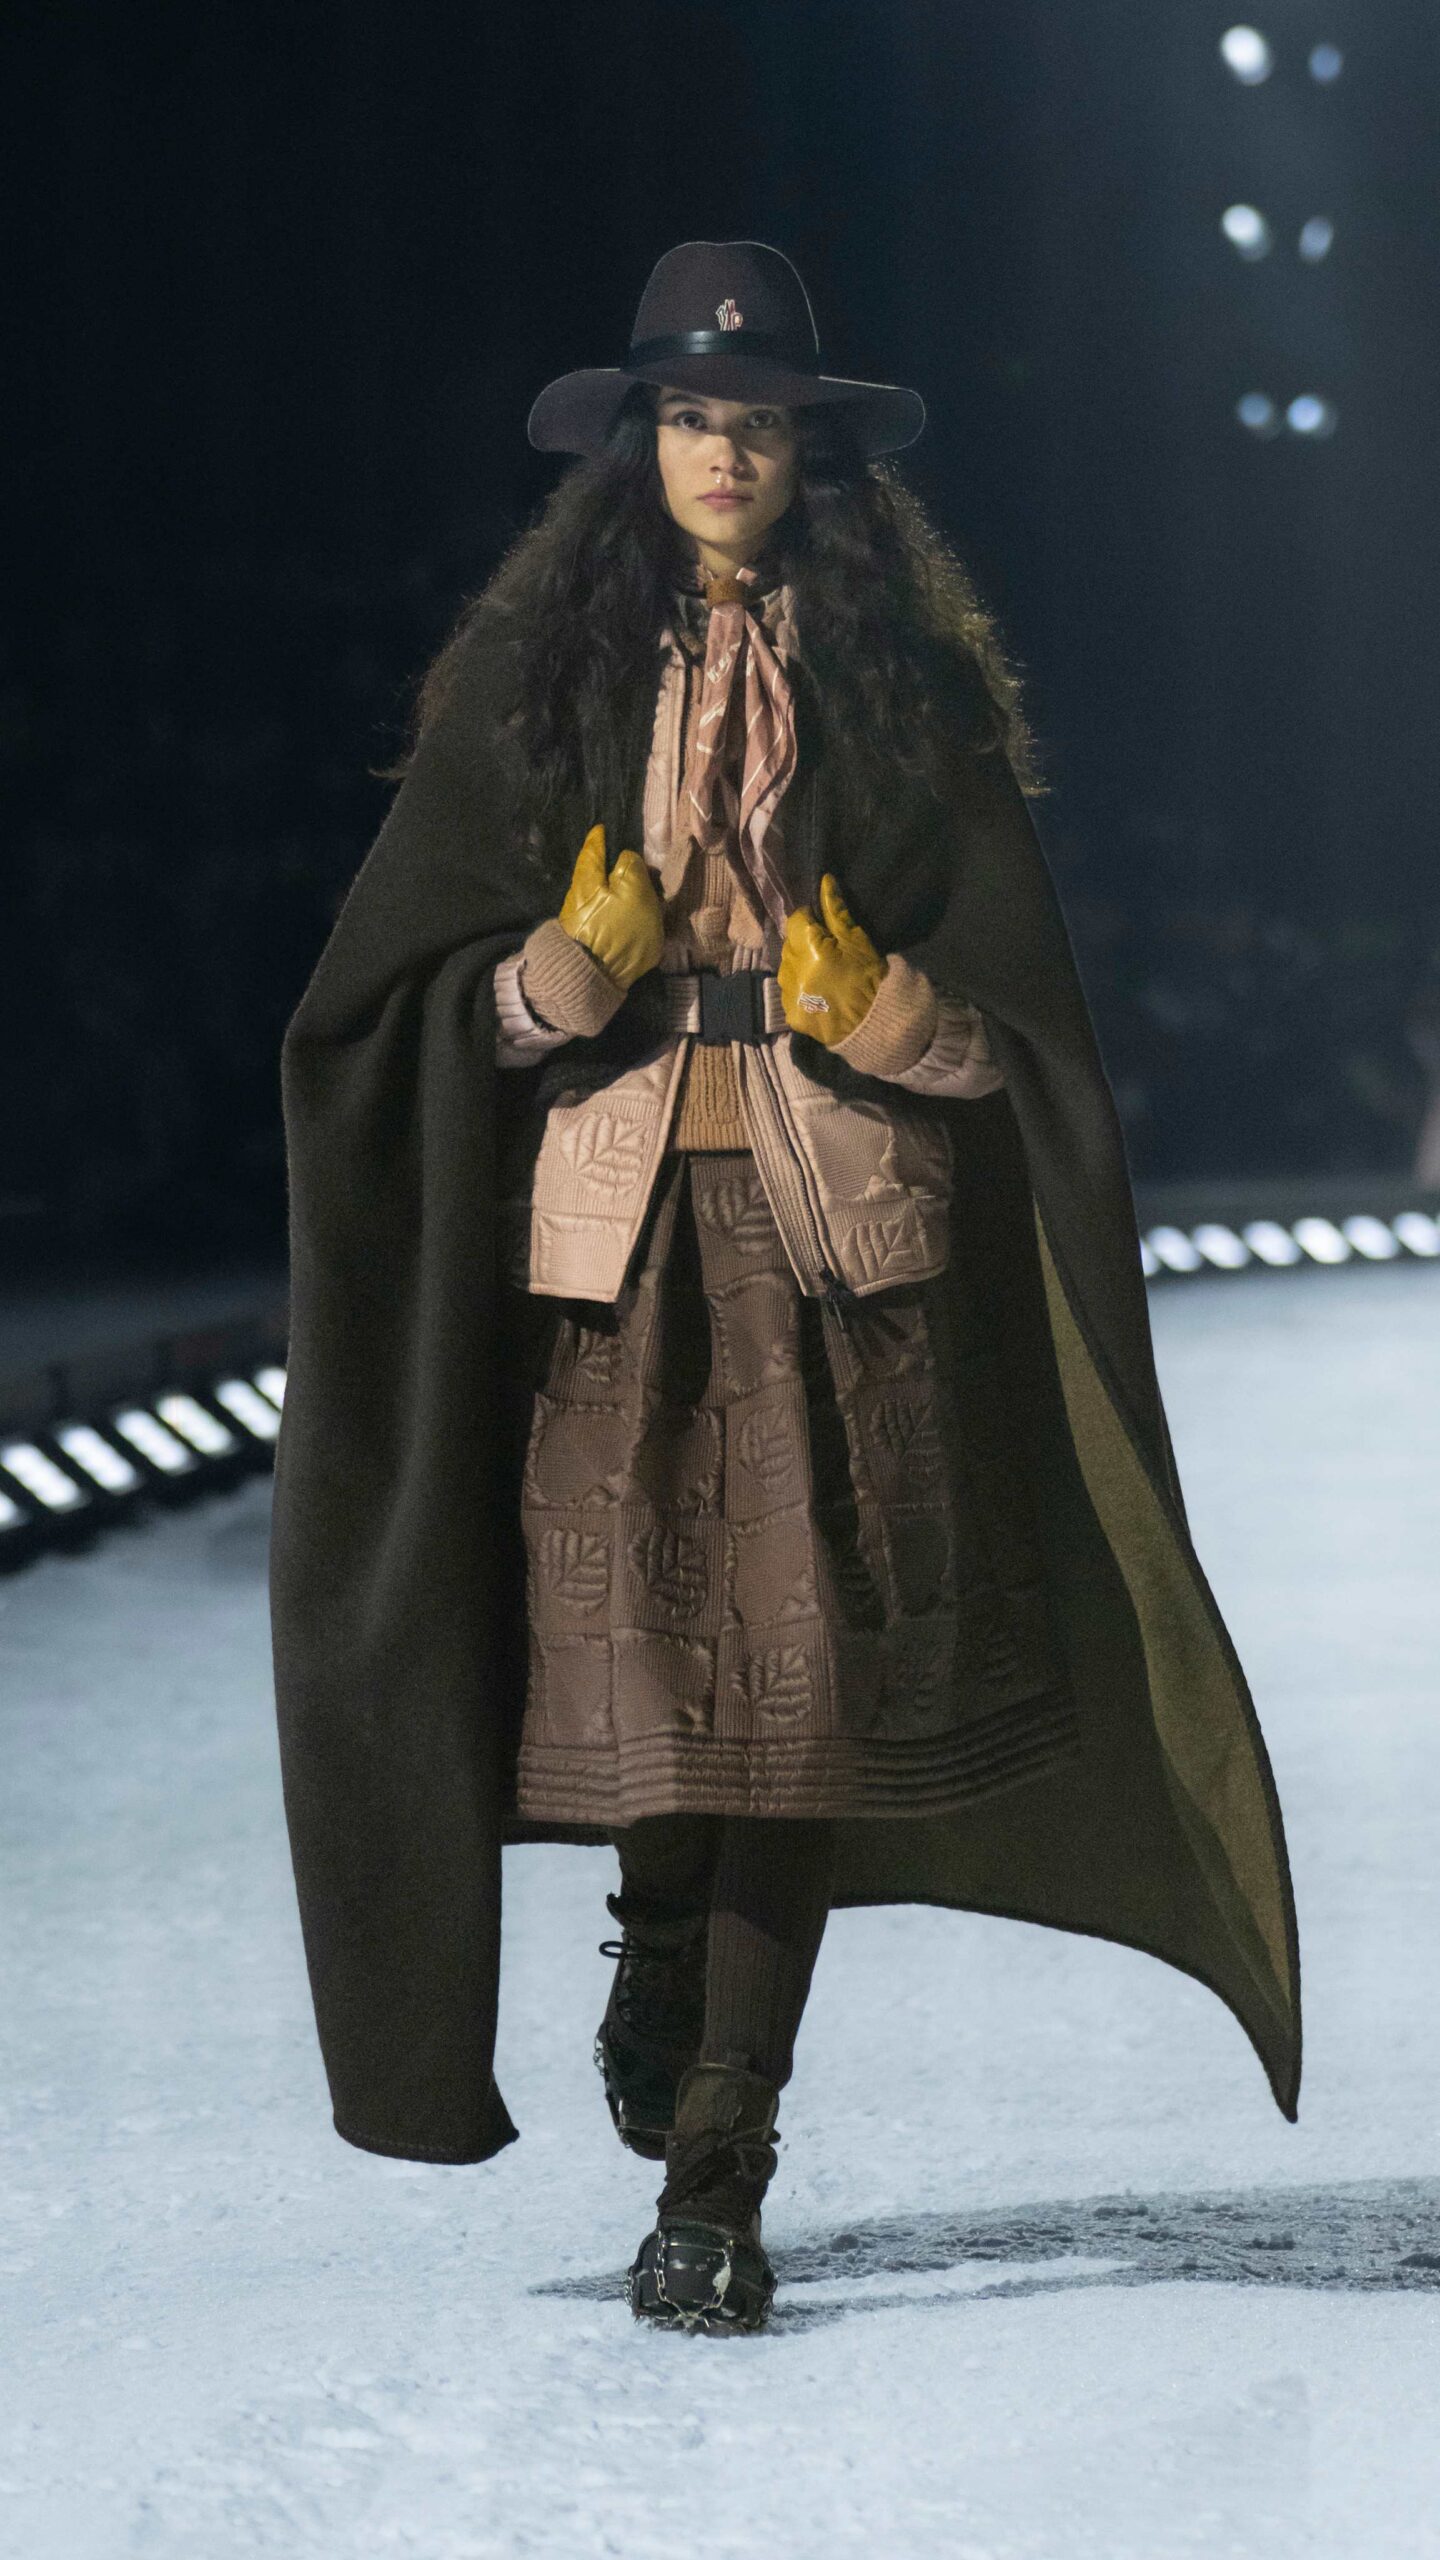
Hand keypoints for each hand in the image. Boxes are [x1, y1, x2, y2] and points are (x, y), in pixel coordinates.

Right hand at [557, 821, 664, 990]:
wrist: (586, 971)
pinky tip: (623, 933)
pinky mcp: (655, 950)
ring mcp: (658, 930)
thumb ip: (594, 857)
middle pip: (646, 883)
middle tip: (608, 896)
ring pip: (650, 906)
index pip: (633, 861)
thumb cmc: (582, 924)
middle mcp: (656, 906)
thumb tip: (601, 830)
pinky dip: (639, 927)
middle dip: (630, 885)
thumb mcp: (582, 886)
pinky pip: (650, 929)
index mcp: (638, 886)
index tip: (605, 877)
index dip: (617, 867)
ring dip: (637, 906)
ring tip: (614, 916)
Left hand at [777, 873, 885, 1045]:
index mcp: (809, 948)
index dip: (810, 920)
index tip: (825, 929)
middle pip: (789, 944)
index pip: (796, 919)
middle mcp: (792, 971)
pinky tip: (818, 994)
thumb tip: (825, 880)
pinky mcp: (791, 1015)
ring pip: (786, 968)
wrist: (875, 1026)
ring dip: (799, 966)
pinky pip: (788, 993)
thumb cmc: (870, 978)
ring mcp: (789, 995)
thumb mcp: (857, 940)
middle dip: (803, 943)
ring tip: (822, 975)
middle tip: (827, 953)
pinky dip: (799, 990)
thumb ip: (836, 911)